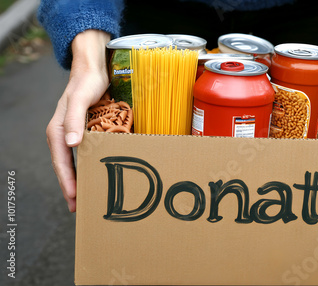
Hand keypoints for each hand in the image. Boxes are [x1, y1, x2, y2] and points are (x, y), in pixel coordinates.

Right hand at [46, 30, 109, 211]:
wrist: (93, 69)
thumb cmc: (87, 83)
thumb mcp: (80, 99)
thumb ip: (73, 119)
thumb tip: (70, 144)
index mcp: (57, 130)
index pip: (61, 162)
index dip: (67, 181)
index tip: (73, 198)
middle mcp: (63, 134)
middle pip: (65, 167)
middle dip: (70, 187)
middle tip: (78, 208)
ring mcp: (72, 134)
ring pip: (73, 163)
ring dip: (78, 180)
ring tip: (86, 199)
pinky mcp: (83, 132)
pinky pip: (82, 155)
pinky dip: (86, 168)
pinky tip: (94, 175)